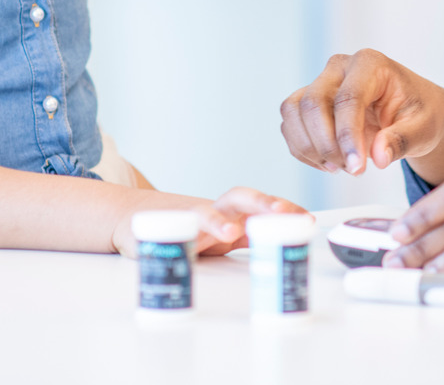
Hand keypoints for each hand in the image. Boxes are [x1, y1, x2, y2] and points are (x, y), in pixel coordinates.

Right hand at [110, 187, 310, 256]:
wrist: (137, 220)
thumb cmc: (189, 230)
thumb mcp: (225, 236)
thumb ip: (249, 236)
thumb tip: (282, 241)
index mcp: (232, 212)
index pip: (261, 204)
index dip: (283, 208)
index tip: (306, 219)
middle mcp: (214, 210)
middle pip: (239, 197)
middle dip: (262, 202)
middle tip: (282, 213)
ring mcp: (190, 218)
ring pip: (206, 211)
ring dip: (219, 220)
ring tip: (232, 232)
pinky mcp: (166, 229)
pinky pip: (177, 231)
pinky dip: (181, 237)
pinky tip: (187, 246)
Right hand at [280, 49, 443, 177]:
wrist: (414, 112)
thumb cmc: (421, 114)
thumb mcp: (424, 128)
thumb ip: (403, 140)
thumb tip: (378, 156)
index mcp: (370, 64)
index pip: (348, 98)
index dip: (347, 136)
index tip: (357, 168)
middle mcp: (340, 68)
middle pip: (313, 103)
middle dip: (327, 144)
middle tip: (352, 170)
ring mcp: (321, 82)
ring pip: (294, 112)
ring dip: (310, 147)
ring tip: (340, 167)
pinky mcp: (309, 101)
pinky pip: (291, 125)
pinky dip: (303, 150)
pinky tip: (329, 163)